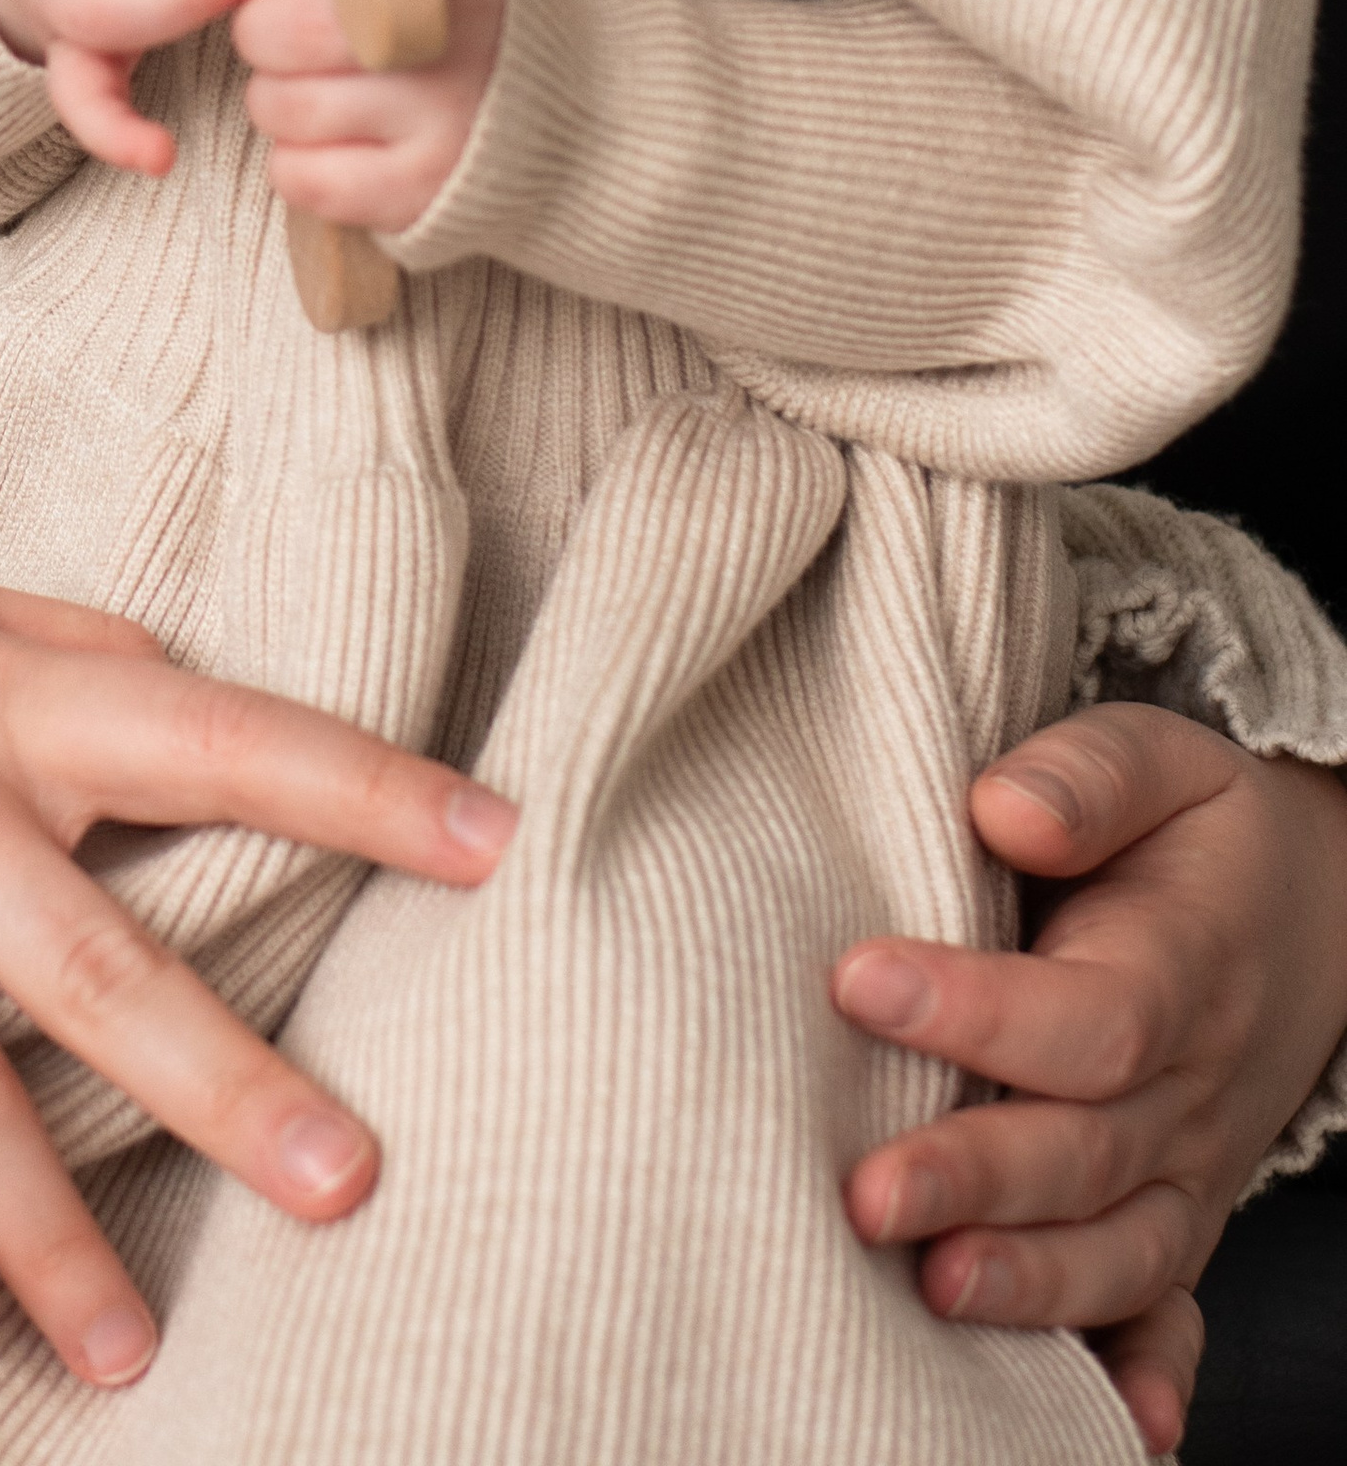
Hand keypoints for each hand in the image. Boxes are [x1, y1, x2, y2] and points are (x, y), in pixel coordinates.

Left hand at [228, 0, 507, 231]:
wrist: (582, 114)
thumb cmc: (474, 9)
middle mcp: (447, 24)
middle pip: (274, 23)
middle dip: (269, 26)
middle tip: (306, 31)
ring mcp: (437, 114)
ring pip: (275, 102)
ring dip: (284, 97)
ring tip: (334, 87)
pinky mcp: (418, 191)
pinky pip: (297, 174)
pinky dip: (303, 161)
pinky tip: (347, 141)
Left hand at [834, 701, 1346, 1455]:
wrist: (1312, 916)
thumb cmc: (1196, 833)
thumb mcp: (1162, 760)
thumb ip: (1087, 776)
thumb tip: (1002, 806)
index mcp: (1177, 970)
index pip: (1085, 1016)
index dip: (976, 1010)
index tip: (857, 979)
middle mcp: (1187, 1091)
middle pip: (1086, 1152)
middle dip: (976, 1180)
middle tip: (863, 1193)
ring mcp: (1186, 1170)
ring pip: (1117, 1250)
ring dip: (1032, 1285)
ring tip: (935, 1290)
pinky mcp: (1174, 1218)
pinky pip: (1169, 1311)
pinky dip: (1147, 1373)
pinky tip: (1117, 1430)